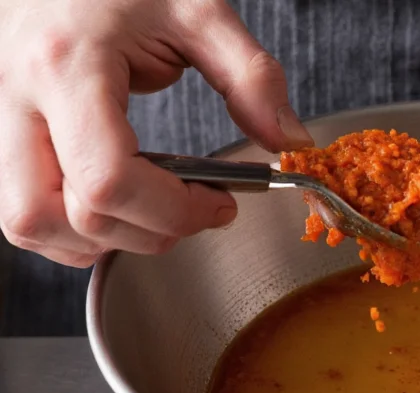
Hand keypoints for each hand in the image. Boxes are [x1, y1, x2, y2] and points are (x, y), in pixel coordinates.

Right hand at [0, 0, 311, 266]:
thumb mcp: (197, 13)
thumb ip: (251, 77)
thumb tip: (288, 140)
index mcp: (66, 66)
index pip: (109, 180)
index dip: (175, 212)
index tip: (222, 204)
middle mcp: (19, 100)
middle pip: (59, 216)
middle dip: (140, 233)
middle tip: (190, 211)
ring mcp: (2, 121)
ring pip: (28, 225)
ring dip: (98, 239)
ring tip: (152, 212)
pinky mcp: (2, 137)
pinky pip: (22, 216)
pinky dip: (72, 231)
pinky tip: (116, 207)